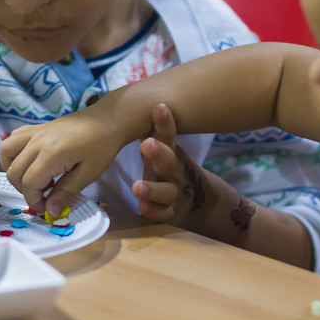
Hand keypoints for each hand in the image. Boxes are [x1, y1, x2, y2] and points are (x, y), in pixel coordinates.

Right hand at [0, 103, 128, 215]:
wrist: (107, 120)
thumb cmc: (102, 146)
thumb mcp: (88, 174)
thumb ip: (66, 192)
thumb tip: (50, 211)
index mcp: (51, 153)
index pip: (29, 183)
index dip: (34, 201)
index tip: (47, 208)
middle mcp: (37, 141)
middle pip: (14, 172)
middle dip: (26, 190)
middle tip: (45, 195)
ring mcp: (34, 132)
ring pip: (6, 152)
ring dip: (14, 170)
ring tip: (32, 178)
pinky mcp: (35, 127)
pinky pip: (12, 139)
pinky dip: (14, 152)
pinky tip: (29, 161)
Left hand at [131, 104, 205, 223]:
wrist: (194, 198)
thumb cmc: (165, 167)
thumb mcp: (160, 149)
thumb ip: (149, 132)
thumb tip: (124, 105)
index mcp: (169, 152)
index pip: (168, 135)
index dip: (165, 122)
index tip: (159, 107)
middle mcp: (173, 171)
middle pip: (169, 161)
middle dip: (159, 153)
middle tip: (148, 144)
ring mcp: (174, 193)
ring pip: (166, 191)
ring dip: (152, 189)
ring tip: (137, 187)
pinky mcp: (171, 212)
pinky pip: (164, 214)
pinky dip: (154, 212)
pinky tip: (142, 208)